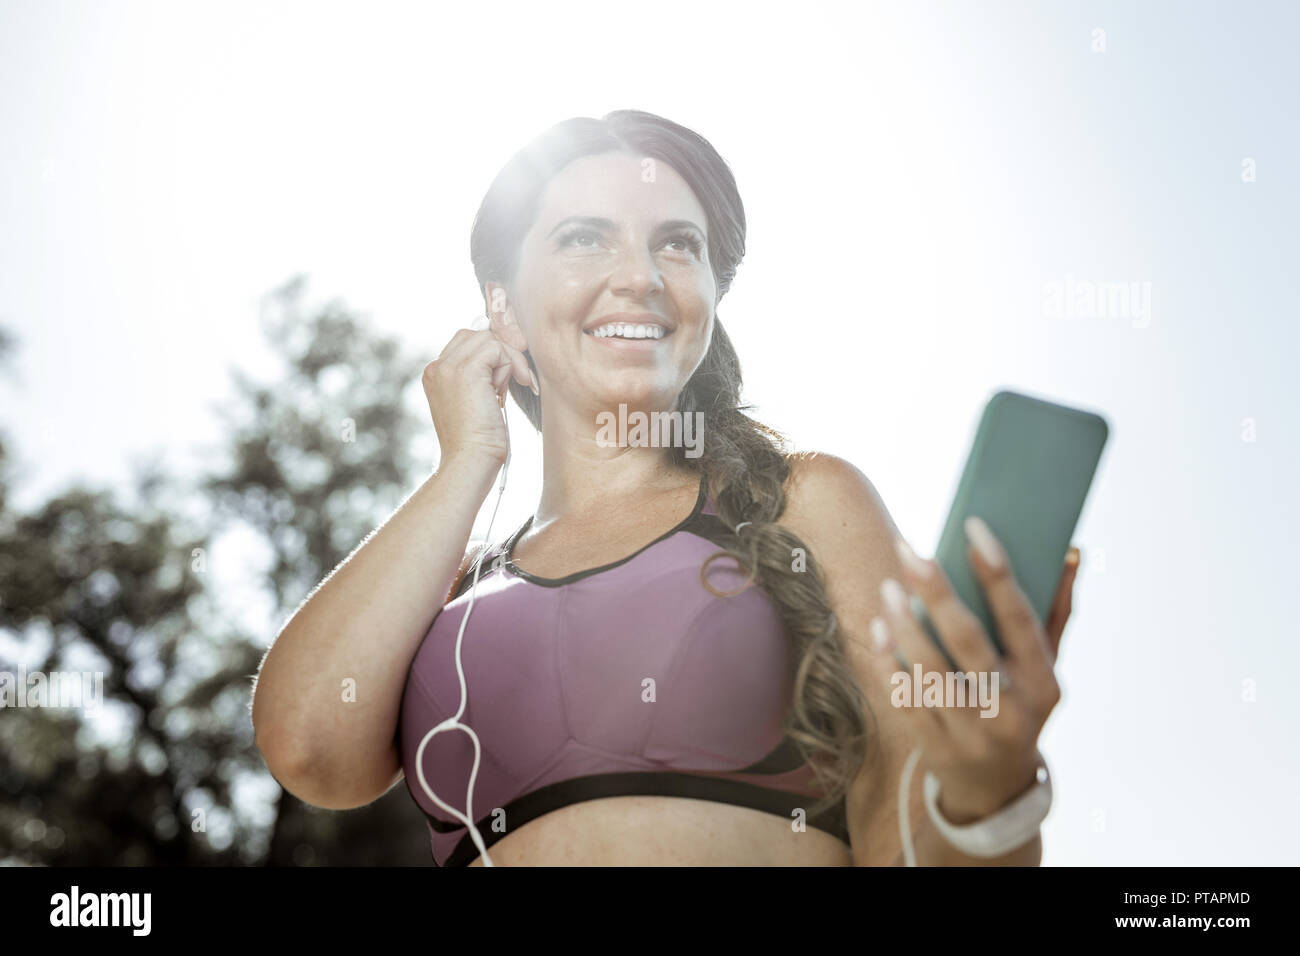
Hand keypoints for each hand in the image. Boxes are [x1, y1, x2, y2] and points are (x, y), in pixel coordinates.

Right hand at [423, 314, 535, 467]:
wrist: (470, 462)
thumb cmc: (478, 442)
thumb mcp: (475, 402)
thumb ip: (482, 378)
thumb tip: (505, 355)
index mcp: (435, 374)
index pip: (467, 342)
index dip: (491, 356)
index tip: (503, 381)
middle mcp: (436, 367)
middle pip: (479, 336)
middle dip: (501, 356)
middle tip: (508, 385)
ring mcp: (448, 367)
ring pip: (490, 340)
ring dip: (507, 364)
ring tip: (502, 394)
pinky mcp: (466, 371)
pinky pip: (497, 348)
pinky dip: (511, 366)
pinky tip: (507, 392)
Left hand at [862, 522, 1079, 822]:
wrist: (997, 785)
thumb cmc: (1022, 704)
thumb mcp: (1046, 667)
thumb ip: (1056, 611)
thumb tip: (1071, 551)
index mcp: (1043, 681)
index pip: (1019, 618)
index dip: (997, 572)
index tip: (973, 527)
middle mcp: (1009, 707)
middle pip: (968, 640)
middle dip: (938, 591)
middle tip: (911, 550)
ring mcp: (970, 730)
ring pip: (930, 669)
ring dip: (905, 624)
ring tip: (889, 587)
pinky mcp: (935, 744)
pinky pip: (905, 696)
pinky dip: (889, 660)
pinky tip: (878, 626)